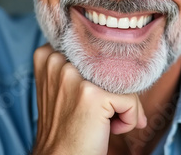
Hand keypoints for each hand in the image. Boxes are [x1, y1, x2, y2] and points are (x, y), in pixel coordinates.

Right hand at [31, 44, 146, 154]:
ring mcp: (74, 76)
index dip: (103, 75)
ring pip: (124, 81)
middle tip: (98, 114)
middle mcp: (58, 60)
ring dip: (123, 106)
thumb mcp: (64, 86)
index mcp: (48, 54)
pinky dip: (129, 120)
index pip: (97, 50)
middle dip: (115, 91)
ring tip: (103, 121)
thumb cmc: (68, 126)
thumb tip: (132, 58)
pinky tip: (109, 130)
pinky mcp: (93, 95)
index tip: (93, 97)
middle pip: (112, 64)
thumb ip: (83, 64)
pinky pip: (131, 101)